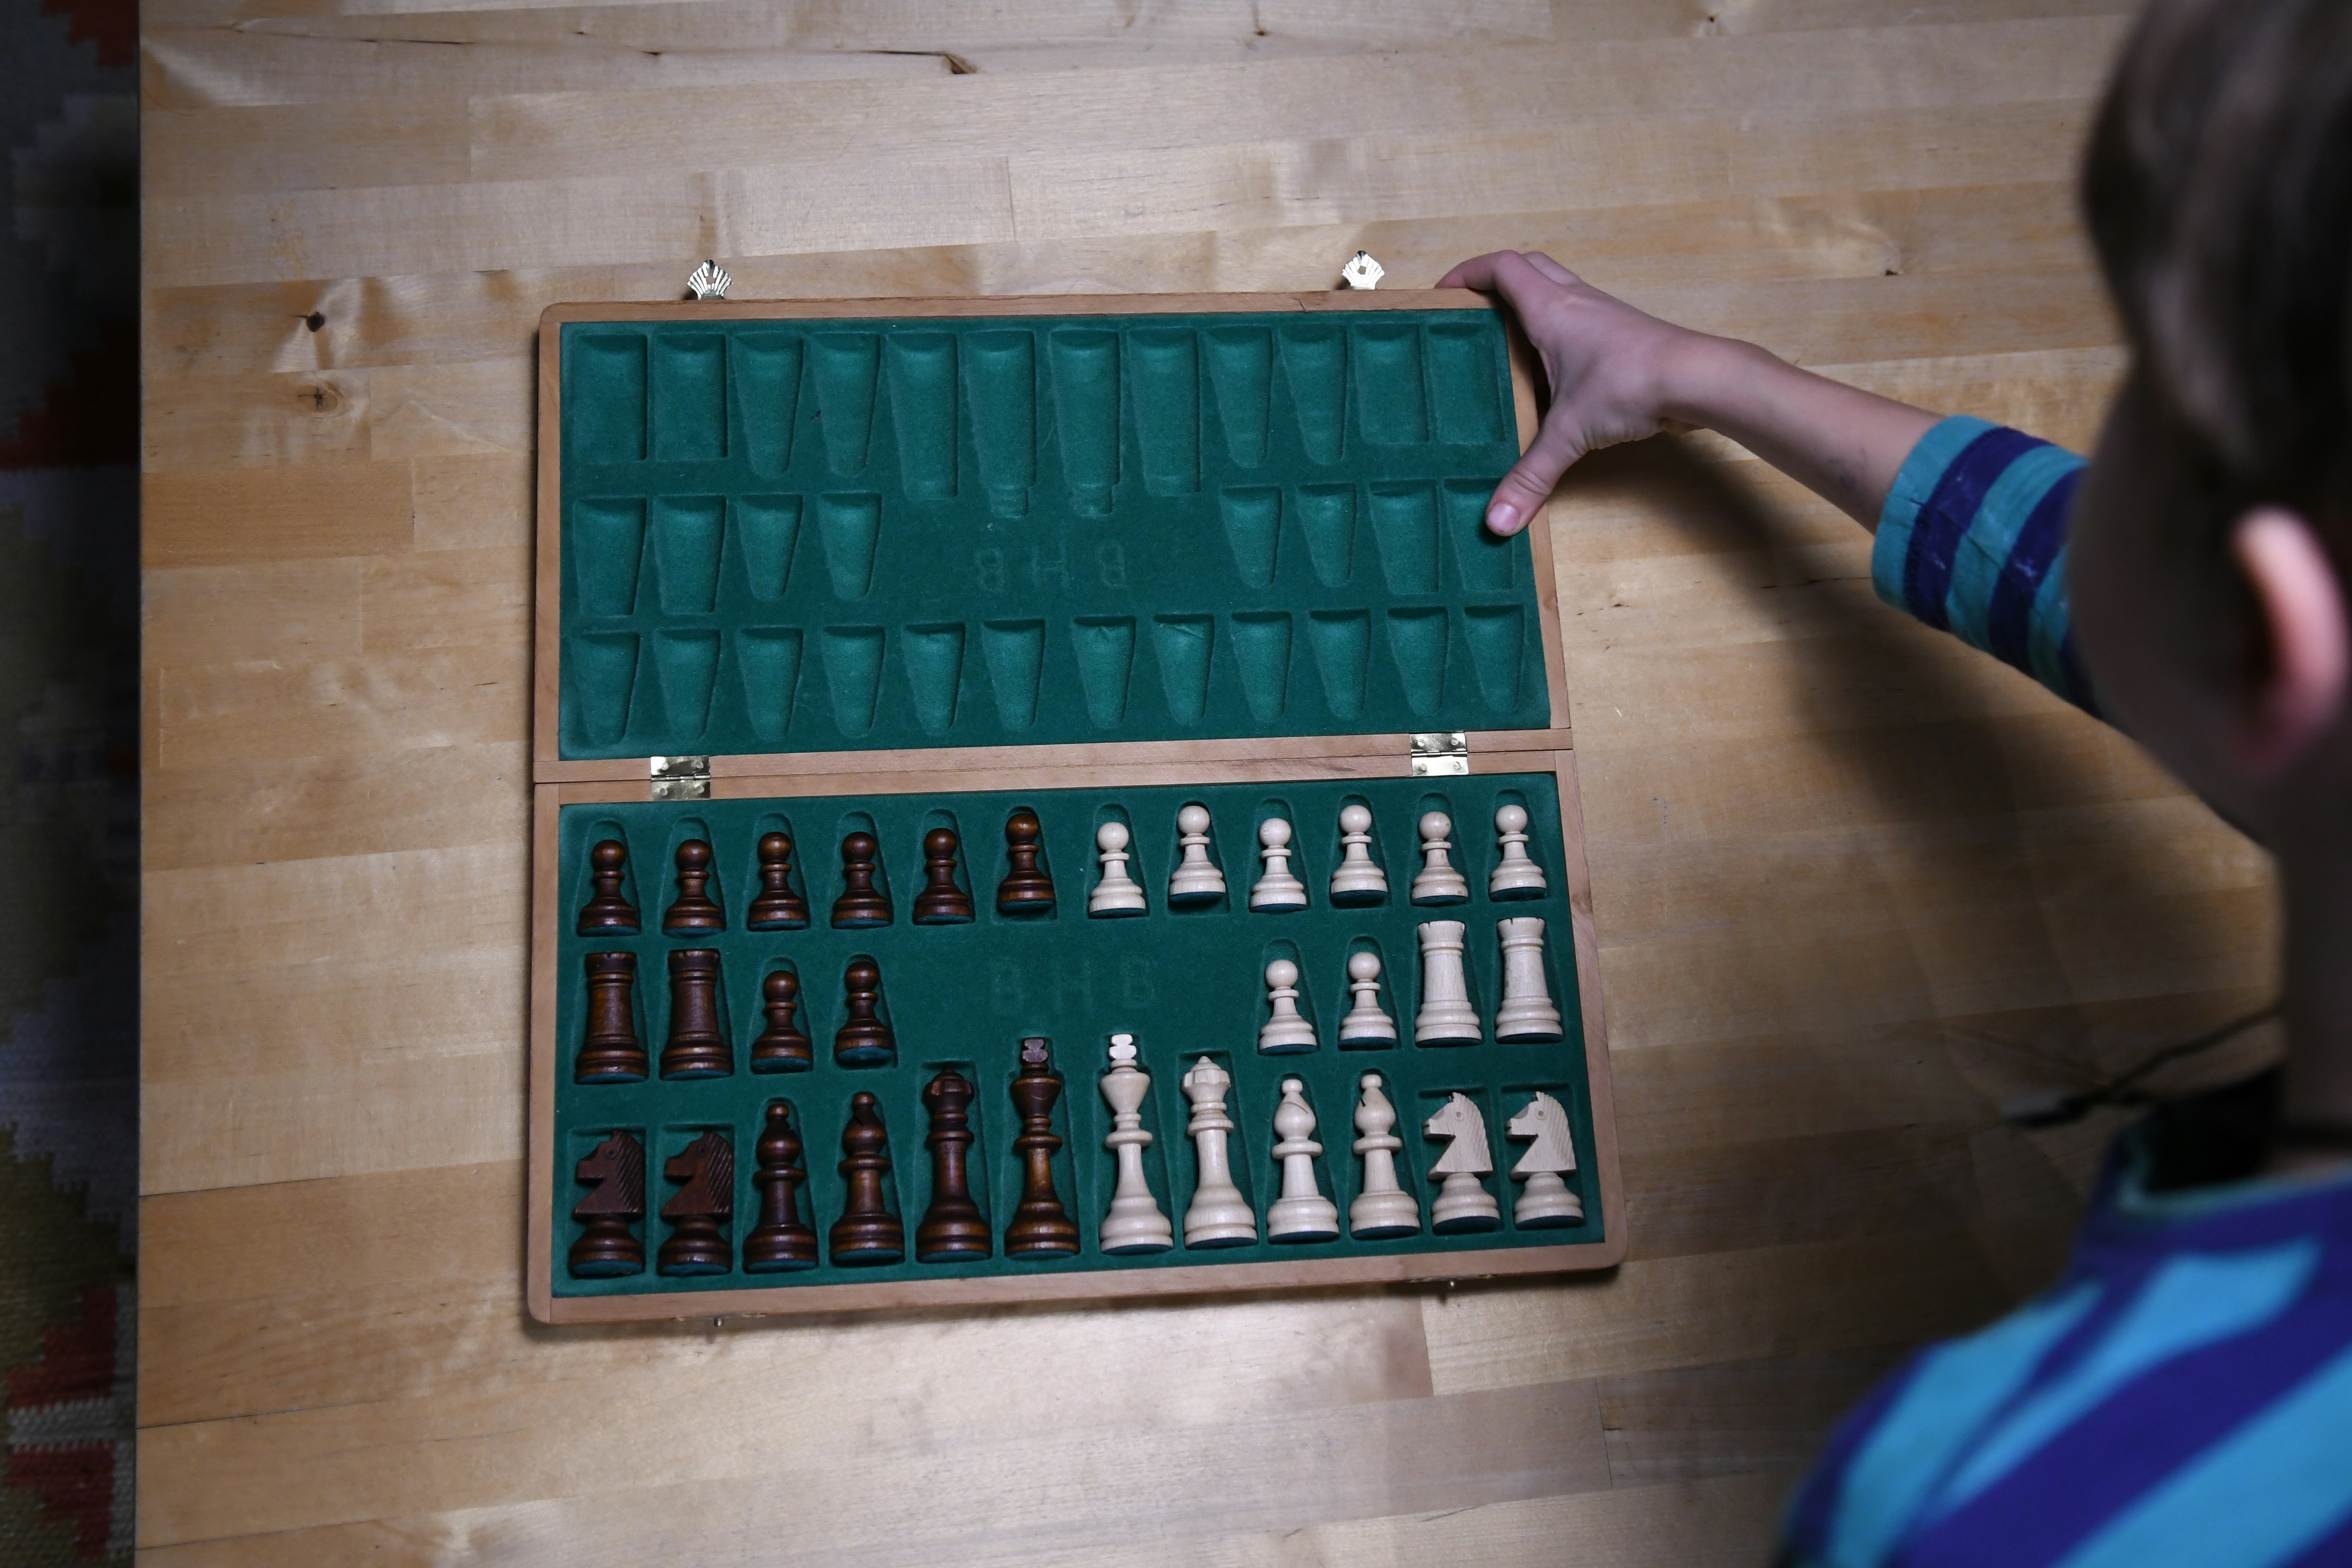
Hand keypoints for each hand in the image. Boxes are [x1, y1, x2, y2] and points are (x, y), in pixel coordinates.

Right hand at [1438, 250, 1707, 534]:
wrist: (1699, 378)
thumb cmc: (1633, 383)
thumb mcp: (1570, 433)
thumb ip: (1530, 476)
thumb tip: (1498, 520)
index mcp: (1550, 308)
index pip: (1501, 267)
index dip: (1468, 273)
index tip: (1443, 295)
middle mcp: (1576, 300)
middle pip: (1529, 267)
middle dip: (1496, 281)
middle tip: (1474, 311)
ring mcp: (1603, 314)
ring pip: (1558, 289)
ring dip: (1530, 303)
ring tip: (1506, 341)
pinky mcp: (1623, 334)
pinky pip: (1581, 317)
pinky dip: (1558, 330)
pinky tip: (1553, 369)